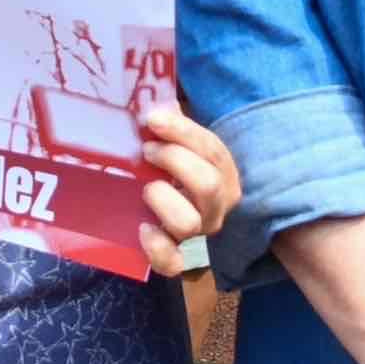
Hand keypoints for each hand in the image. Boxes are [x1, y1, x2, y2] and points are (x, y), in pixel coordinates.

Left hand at [130, 105, 240, 283]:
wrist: (175, 215)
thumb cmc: (174, 169)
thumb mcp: (179, 144)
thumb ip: (171, 123)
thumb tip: (156, 101)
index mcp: (222, 172)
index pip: (212, 150)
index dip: (181, 131)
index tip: (151, 119)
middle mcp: (216, 206)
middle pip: (208, 185)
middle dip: (174, 161)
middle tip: (147, 152)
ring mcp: (198, 233)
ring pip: (190, 223)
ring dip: (163, 200)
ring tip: (145, 188)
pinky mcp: (178, 258)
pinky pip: (173, 263)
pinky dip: (157, 247)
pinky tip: (142, 228)